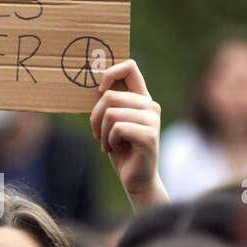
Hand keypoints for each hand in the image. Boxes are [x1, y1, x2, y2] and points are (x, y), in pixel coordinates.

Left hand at [90, 59, 169, 208]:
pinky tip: (115, 150)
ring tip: (108, 144)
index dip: (110, 73)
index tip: (99, 90)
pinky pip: (117, 128)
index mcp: (141, 98)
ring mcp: (152, 119)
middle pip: (110, 96)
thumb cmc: (121, 150)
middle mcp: (150, 105)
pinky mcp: (149, 135)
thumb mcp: (112, 123)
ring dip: (102, 132)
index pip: (130, 67)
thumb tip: (94, 86)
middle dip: (95, 117)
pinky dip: (109, 141)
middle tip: (98, 134)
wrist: (136, 179)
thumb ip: (109, 104)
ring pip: (111, 113)